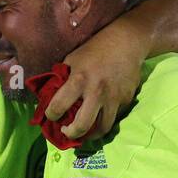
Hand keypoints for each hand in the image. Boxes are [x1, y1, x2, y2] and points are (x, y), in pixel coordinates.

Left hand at [43, 20, 145, 141]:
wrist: (126, 42)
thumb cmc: (95, 49)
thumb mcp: (72, 59)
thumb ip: (63, 78)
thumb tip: (50, 95)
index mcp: (78, 80)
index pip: (58, 107)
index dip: (51, 115)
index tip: (52, 116)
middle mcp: (96, 92)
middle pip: (81, 126)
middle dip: (70, 134)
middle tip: (67, 132)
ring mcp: (113, 98)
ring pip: (102, 128)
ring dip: (91, 135)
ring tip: (84, 132)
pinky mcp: (126, 100)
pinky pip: (114, 116)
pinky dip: (105, 119)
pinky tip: (100, 116)